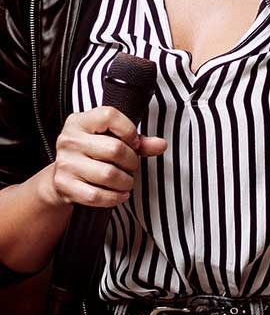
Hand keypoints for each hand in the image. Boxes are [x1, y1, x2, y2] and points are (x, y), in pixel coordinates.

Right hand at [47, 106, 166, 208]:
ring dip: (126, 182)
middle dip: (132, 161)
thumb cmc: (93, 153)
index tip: (134, 142)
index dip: (129, 130)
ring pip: (108, 174)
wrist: (63, 176)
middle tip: (132, 166)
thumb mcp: (113, 139)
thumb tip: (161, 144)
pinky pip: (96, 195)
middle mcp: (69, 140)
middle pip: (115, 149)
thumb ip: (139, 141)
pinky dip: (114, 197)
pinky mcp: (64, 185)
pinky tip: (120, 194)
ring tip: (127, 181)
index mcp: (80, 121)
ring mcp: (65, 163)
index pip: (109, 116)